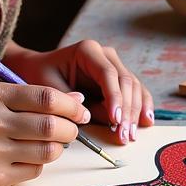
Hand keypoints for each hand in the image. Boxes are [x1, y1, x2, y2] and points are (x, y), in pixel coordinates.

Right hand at [0, 82, 90, 185]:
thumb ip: (33, 98)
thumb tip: (79, 102)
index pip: (46, 98)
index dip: (71, 106)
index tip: (80, 111)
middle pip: (51, 126)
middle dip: (71, 129)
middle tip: (72, 130)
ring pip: (48, 151)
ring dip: (58, 148)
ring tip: (51, 143)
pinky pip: (34, 172)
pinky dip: (39, 165)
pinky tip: (28, 158)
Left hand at [5, 41, 154, 144]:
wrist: (39, 69)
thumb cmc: (41, 76)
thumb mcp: (49, 88)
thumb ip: (72, 101)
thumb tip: (97, 116)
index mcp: (88, 50)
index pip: (108, 74)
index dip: (115, 97)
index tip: (115, 120)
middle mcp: (105, 54)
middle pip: (126, 81)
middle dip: (127, 110)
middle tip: (123, 135)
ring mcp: (115, 65)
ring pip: (134, 87)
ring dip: (135, 113)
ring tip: (130, 135)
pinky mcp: (119, 78)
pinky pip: (136, 91)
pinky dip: (142, 106)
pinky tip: (146, 121)